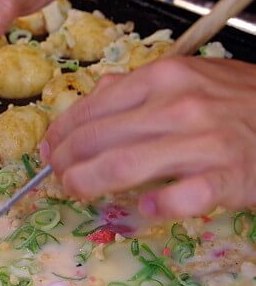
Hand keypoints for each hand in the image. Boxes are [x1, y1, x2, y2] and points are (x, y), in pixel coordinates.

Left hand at [40, 57, 255, 217]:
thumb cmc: (236, 101)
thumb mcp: (187, 77)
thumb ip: (136, 87)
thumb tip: (90, 98)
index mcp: (164, 77)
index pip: (93, 107)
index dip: (61, 133)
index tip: (48, 149)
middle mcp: (179, 105)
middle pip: (98, 138)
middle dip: (65, 161)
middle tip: (57, 175)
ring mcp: (204, 141)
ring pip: (124, 165)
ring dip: (88, 183)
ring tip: (75, 190)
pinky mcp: (227, 177)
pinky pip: (181, 197)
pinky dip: (155, 205)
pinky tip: (143, 208)